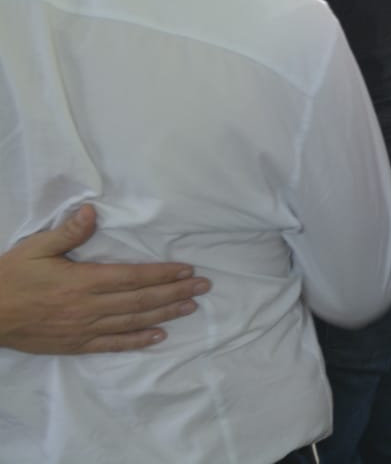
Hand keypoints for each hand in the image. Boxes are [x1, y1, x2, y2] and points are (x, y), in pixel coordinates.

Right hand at [0, 205, 210, 353]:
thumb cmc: (10, 278)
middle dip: (174, 292)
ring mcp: (82, 329)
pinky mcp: (74, 345)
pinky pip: (111, 344)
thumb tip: (93, 212)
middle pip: (140, 300)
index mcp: (82, 281)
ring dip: (164, 314)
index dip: (163, 274)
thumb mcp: (35, 248)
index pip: (132, 278)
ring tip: (190, 307)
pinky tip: (158, 336)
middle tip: (203, 287)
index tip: (187, 270)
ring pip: (132, 322)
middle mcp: (87, 307)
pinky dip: (137, 341)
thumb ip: (67, 232)